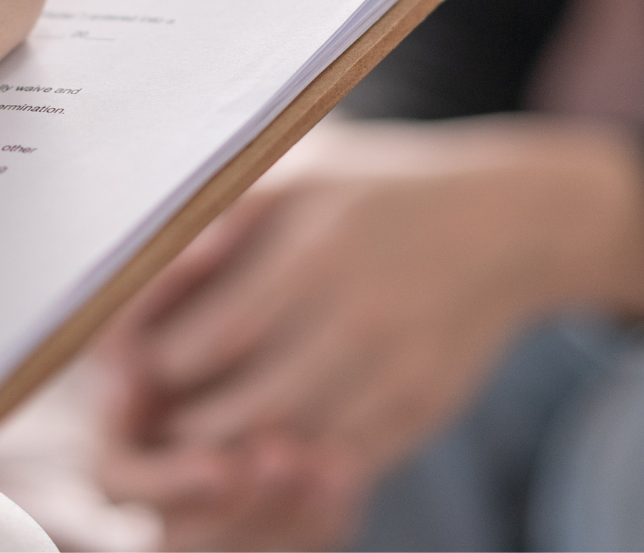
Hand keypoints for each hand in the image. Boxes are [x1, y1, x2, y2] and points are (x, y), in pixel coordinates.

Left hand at [96, 118, 643, 548]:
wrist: (508, 222)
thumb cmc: (377, 192)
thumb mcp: (297, 173)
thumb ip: (216, 220)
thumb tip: (136, 274)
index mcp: (312, 252)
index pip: (202, 345)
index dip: (155, 367)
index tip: (135, 362)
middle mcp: (357, 318)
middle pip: (238, 413)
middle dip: (184, 425)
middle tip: (157, 412)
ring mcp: (395, 374)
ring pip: (287, 451)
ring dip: (234, 454)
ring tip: (204, 430)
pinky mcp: (422, 412)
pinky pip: (342, 466)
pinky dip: (294, 468)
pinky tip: (270, 442)